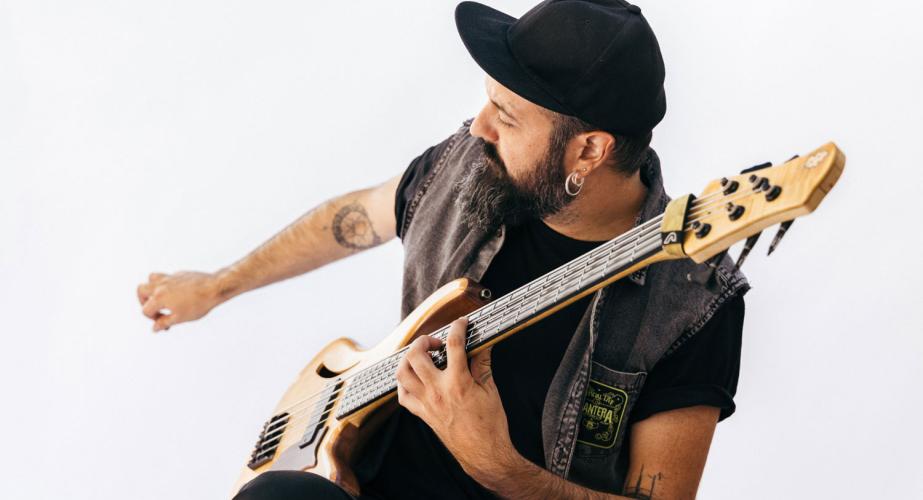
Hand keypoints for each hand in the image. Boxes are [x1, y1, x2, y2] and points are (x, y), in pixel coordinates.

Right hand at [136, 271, 222, 332]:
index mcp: (159, 297)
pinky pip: (166, 277)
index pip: (146, 310)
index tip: (163, 323)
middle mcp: (161, 285)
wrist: (215, 288)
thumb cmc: (199, 304)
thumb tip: (154, 328)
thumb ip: (164, 322)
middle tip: (154, 309)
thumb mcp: (180, 318)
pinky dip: (166, 285)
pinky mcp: (179, 274)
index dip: (153, 319)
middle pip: (141, 290)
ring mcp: (170, 277)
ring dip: (152, 288)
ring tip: (160, 298)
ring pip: (151, 278)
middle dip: (144, 301)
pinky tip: (177, 294)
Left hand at [395, 317, 516, 482]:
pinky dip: (404, 383)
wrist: (484, 454)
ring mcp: (427, 403)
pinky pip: (403, 395)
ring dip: (408, 359)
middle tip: (436, 342)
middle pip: (416, 355)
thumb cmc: (490, 424)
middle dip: (424, 341)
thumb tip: (483, 344)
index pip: (454, 345)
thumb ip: (482, 363)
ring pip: (402, 373)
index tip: (461, 323)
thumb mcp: (490, 389)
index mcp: (459, 383)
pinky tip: (415, 378)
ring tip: (422, 357)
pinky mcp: (422, 415)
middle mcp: (438, 391)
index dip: (457, 328)